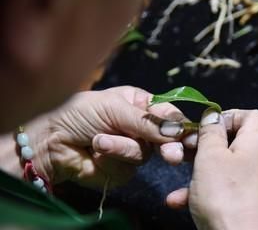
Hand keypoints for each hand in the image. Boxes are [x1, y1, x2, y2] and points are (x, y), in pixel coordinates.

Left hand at [23, 86, 191, 188]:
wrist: (50, 141)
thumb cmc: (79, 113)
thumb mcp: (114, 108)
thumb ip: (147, 121)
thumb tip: (178, 130)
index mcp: (141, 105)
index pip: (168, 115)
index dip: (179, 124)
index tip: (189, 134)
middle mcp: (140, 127)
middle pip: (166, 139)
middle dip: (168, 145)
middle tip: (172, 155)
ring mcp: (132, 150)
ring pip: (145, 154)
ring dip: (122, 147)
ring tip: (99, 141)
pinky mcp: (122, 170)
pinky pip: (128, 168)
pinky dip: (112, 159)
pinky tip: (96, 152)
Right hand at [166, 109, 257, 229]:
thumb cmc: (225, 195)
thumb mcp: (210, 155)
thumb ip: (210, 131)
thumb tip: (213, 115)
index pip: (251, 115)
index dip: (228, 115)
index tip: (206, 126)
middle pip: (236, 139)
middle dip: (208, 142)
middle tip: (188, 147)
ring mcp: (256, 181)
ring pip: (226, 164)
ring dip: (201, 167)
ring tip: (181, 170)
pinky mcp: (247, 199)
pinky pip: (225, 185)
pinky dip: (205, 188)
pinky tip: (178, 199)